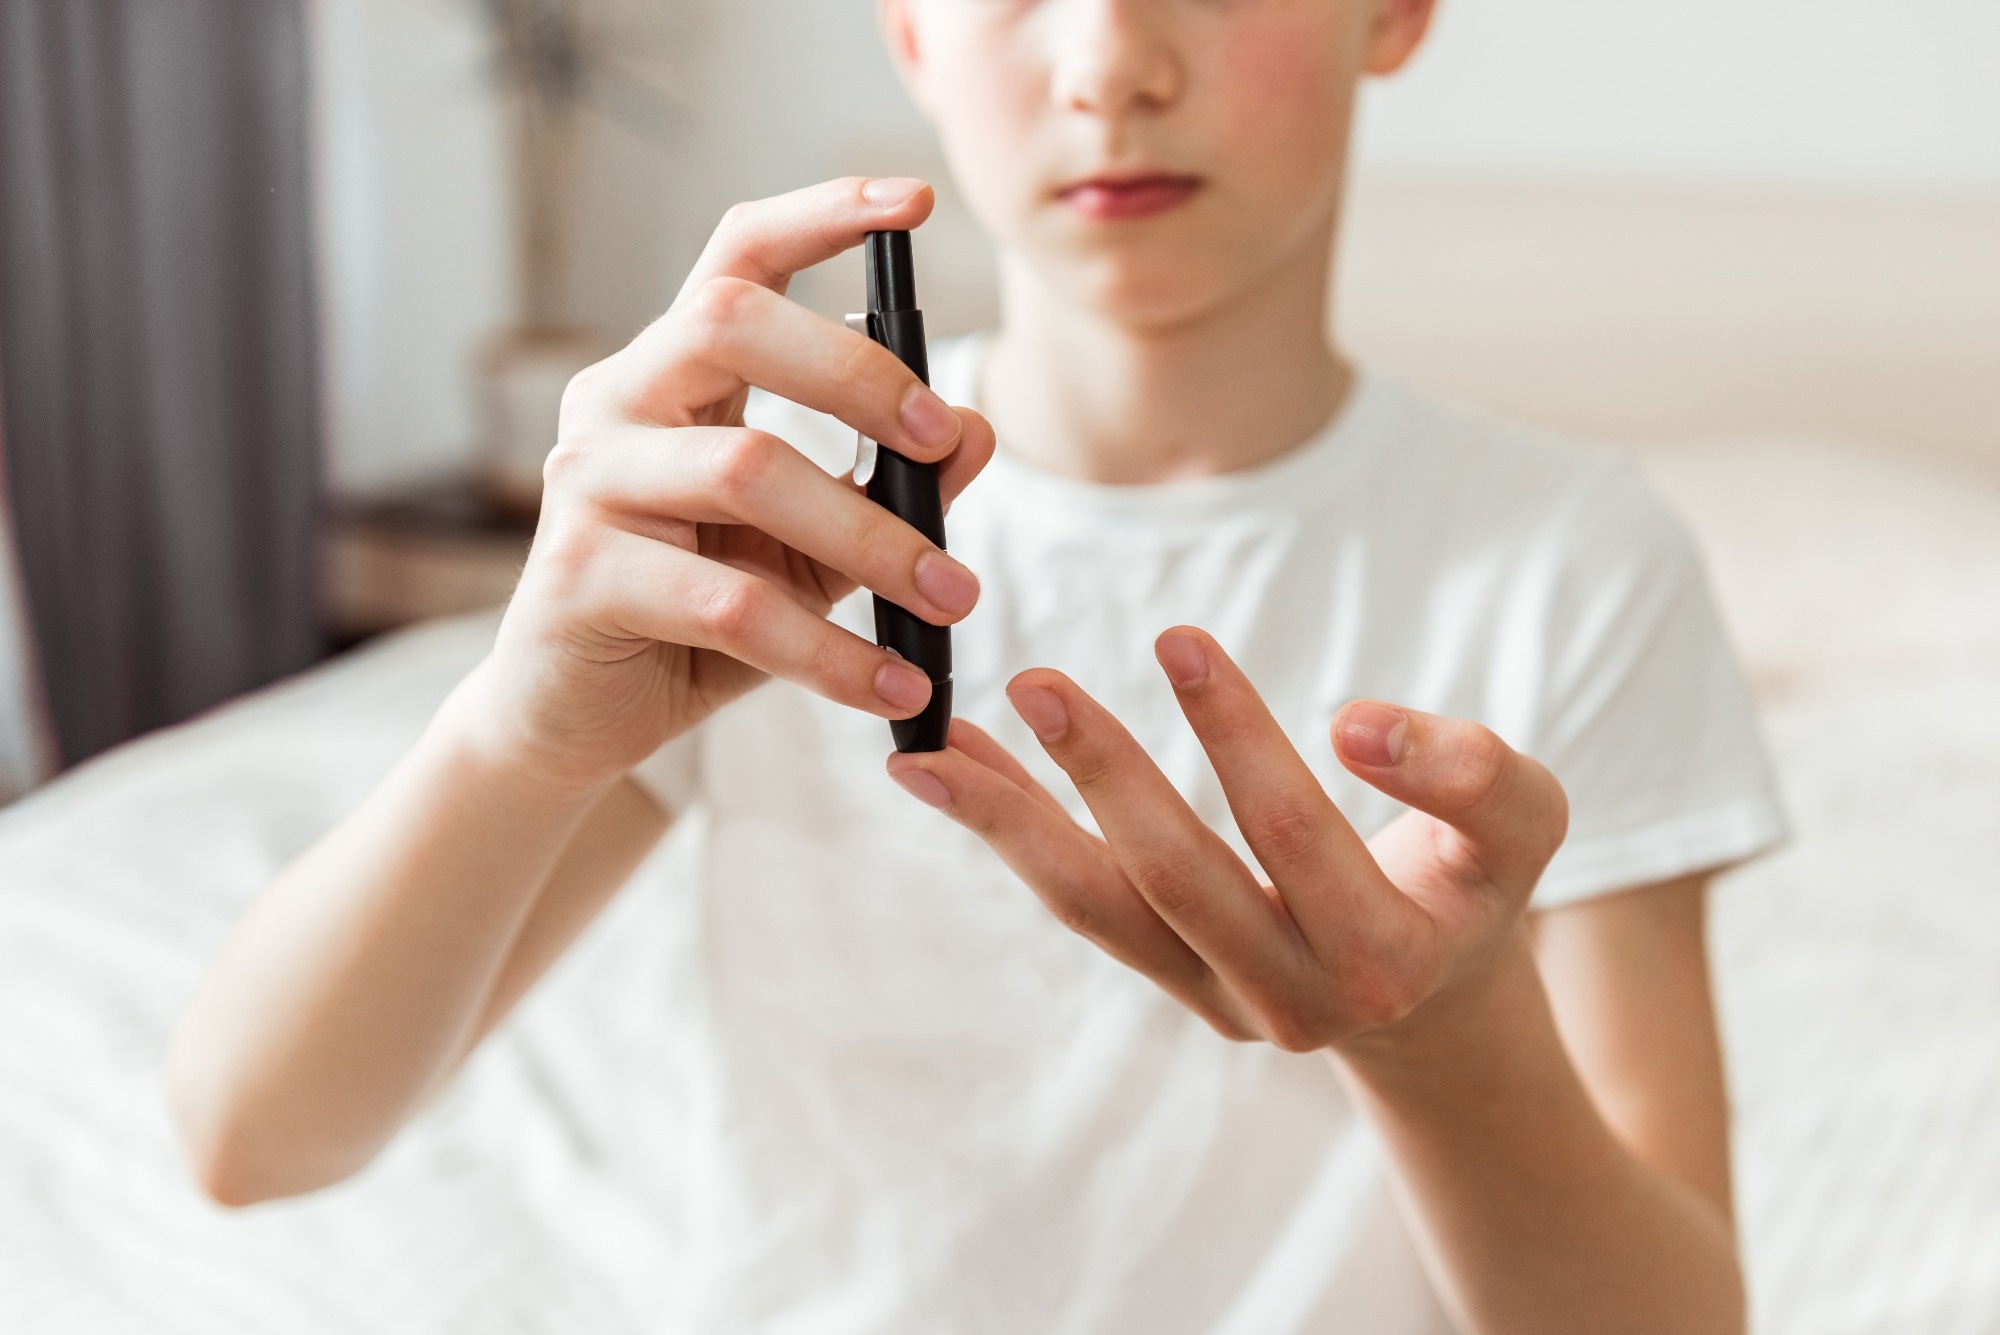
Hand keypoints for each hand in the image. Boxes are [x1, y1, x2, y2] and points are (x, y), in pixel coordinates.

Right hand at [463, 178, 995, 792]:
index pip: (737, 258)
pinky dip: (827, 651)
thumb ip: (886, 489)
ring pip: (746, 470)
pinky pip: (729, 602)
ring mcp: (586, 483)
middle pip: (730, 321)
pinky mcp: (577, 577)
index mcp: (672, 377)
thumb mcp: (812, 551)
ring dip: (871, 537)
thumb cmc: (696, 623)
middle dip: (859, 373)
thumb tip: (976, 431)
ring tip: (950, 601)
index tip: (916, 201)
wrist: (575, 723)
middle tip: (944, 443)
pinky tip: (890, 687)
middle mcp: (616, 405)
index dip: (821, 215)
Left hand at [885, 626, 1568, 1053]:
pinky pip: (1082, 903)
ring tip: (930, 750)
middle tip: (1034, 682)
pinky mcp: (1173, 982)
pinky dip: (1016, 833)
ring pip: (1099, 909)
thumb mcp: (1521, 824)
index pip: (1292, 835)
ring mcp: (1219, 1001)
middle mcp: (1289, 1000)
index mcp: (1382, 959)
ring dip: (1012, 825)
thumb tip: (1360, 724)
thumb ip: (1468, 772)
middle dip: (1103, 778)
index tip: (1178, 638)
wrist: (1435, 998)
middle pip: (1176, 880)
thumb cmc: (1474, 882)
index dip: (1236, 736)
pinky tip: (954, 770)